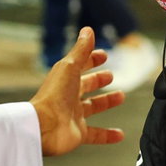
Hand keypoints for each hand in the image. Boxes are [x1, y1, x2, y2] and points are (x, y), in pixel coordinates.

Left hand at [30, 27, 125, 155]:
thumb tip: (88, 30)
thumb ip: (81, 50)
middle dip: (98, 80)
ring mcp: (72, 115)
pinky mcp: (77, 133)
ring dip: (106, 102)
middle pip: (85, 86)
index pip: (79, 66)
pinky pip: (95, 134)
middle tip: (110, 76)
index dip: (91, 59)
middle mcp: (68, 97)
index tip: (103, 55)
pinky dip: (108, 135)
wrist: (44, 126)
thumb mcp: (70, 66)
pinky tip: (120, 135)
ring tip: (120, 96)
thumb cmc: (54, 96)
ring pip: (92, 107)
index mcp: (64, 79)